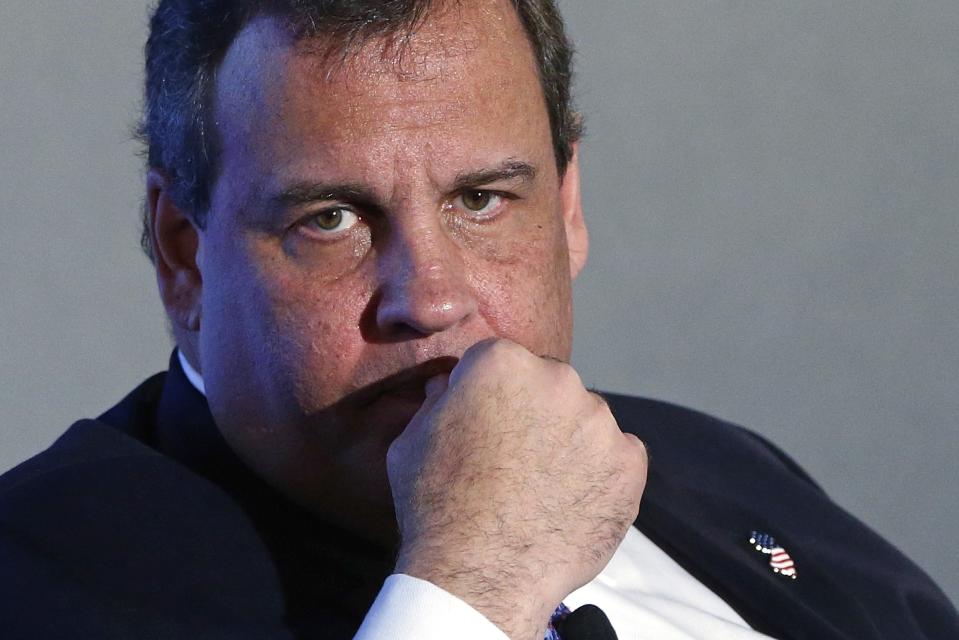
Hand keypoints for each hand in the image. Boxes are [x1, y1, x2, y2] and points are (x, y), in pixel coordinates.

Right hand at [387, 339, 647, 638]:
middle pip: (550, 386)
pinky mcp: (629, 462)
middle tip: (516, 460)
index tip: (484, 426)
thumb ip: (436, 403)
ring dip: (570, 442)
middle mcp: (557, 379)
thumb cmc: (435, 506)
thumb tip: (445, 386)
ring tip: (543, 488)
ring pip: (586, 421)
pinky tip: (572, 502)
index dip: (490, 396)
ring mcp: (599, 421)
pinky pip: (618, 457)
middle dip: (535, 413)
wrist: (478, 575)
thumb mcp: (411, 441)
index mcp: (502, 362)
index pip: (502, 363)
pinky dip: (601, 474)